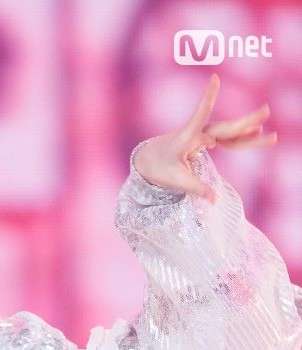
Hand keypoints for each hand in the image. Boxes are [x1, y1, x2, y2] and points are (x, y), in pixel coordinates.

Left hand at [133, 73, 276, 202]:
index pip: (200, 114)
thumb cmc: (159, 167)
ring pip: (231, 133)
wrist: (150, 158)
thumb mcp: (175, 180)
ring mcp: (204, 134)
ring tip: (270, 135)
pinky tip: (256, 132)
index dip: (208, 98)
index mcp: (187, 137)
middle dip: (247, 122)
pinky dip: (241, 138)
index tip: (214, 78)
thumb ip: (196, 188)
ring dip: (250, 130)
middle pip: (227, 128)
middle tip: (266, 111)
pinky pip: (227, 139)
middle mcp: (198, 132)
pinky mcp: (207, 139)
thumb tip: (214, 199)